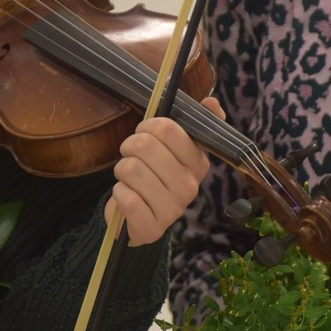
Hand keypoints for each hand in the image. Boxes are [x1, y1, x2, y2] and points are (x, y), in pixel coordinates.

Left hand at [109, 97, 221, 245]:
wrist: (137, 219)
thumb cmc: (153, 176)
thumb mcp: (172, 149)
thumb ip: (192, 124)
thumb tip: (212, 102)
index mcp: (198, 163)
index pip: (168, 129)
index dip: (148, 126)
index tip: (145, 134)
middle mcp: (190, 186)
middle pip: (145, 145)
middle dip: (129, 147)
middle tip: (132, 156)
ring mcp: (173, 209)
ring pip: (131, 169)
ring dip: (122, 170)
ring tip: (129, 178)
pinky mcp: (153, 228)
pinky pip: (126, 197)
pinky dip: (118, 193)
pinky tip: (126, 197)